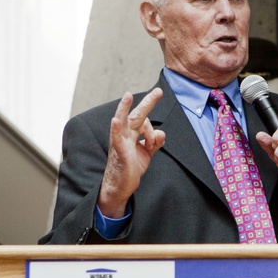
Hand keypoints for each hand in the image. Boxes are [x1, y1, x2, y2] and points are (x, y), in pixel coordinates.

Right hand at [97, 89, 164, 217]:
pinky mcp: (119, 152)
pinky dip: (115, 129)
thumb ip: (155, 142)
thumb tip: (162, 133)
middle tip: (158, 91)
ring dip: (125, 108)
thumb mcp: (147, 153)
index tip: (156, 112)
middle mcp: (125, 134)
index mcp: (132, 133)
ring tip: (127, 96)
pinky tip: (116, 121)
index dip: (151, 120)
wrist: (121, 185)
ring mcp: (120, 141)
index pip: (144, 120)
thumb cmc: (131, 167)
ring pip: (123, 121)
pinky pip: (116, 138)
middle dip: (147, 103)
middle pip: (136, 115)